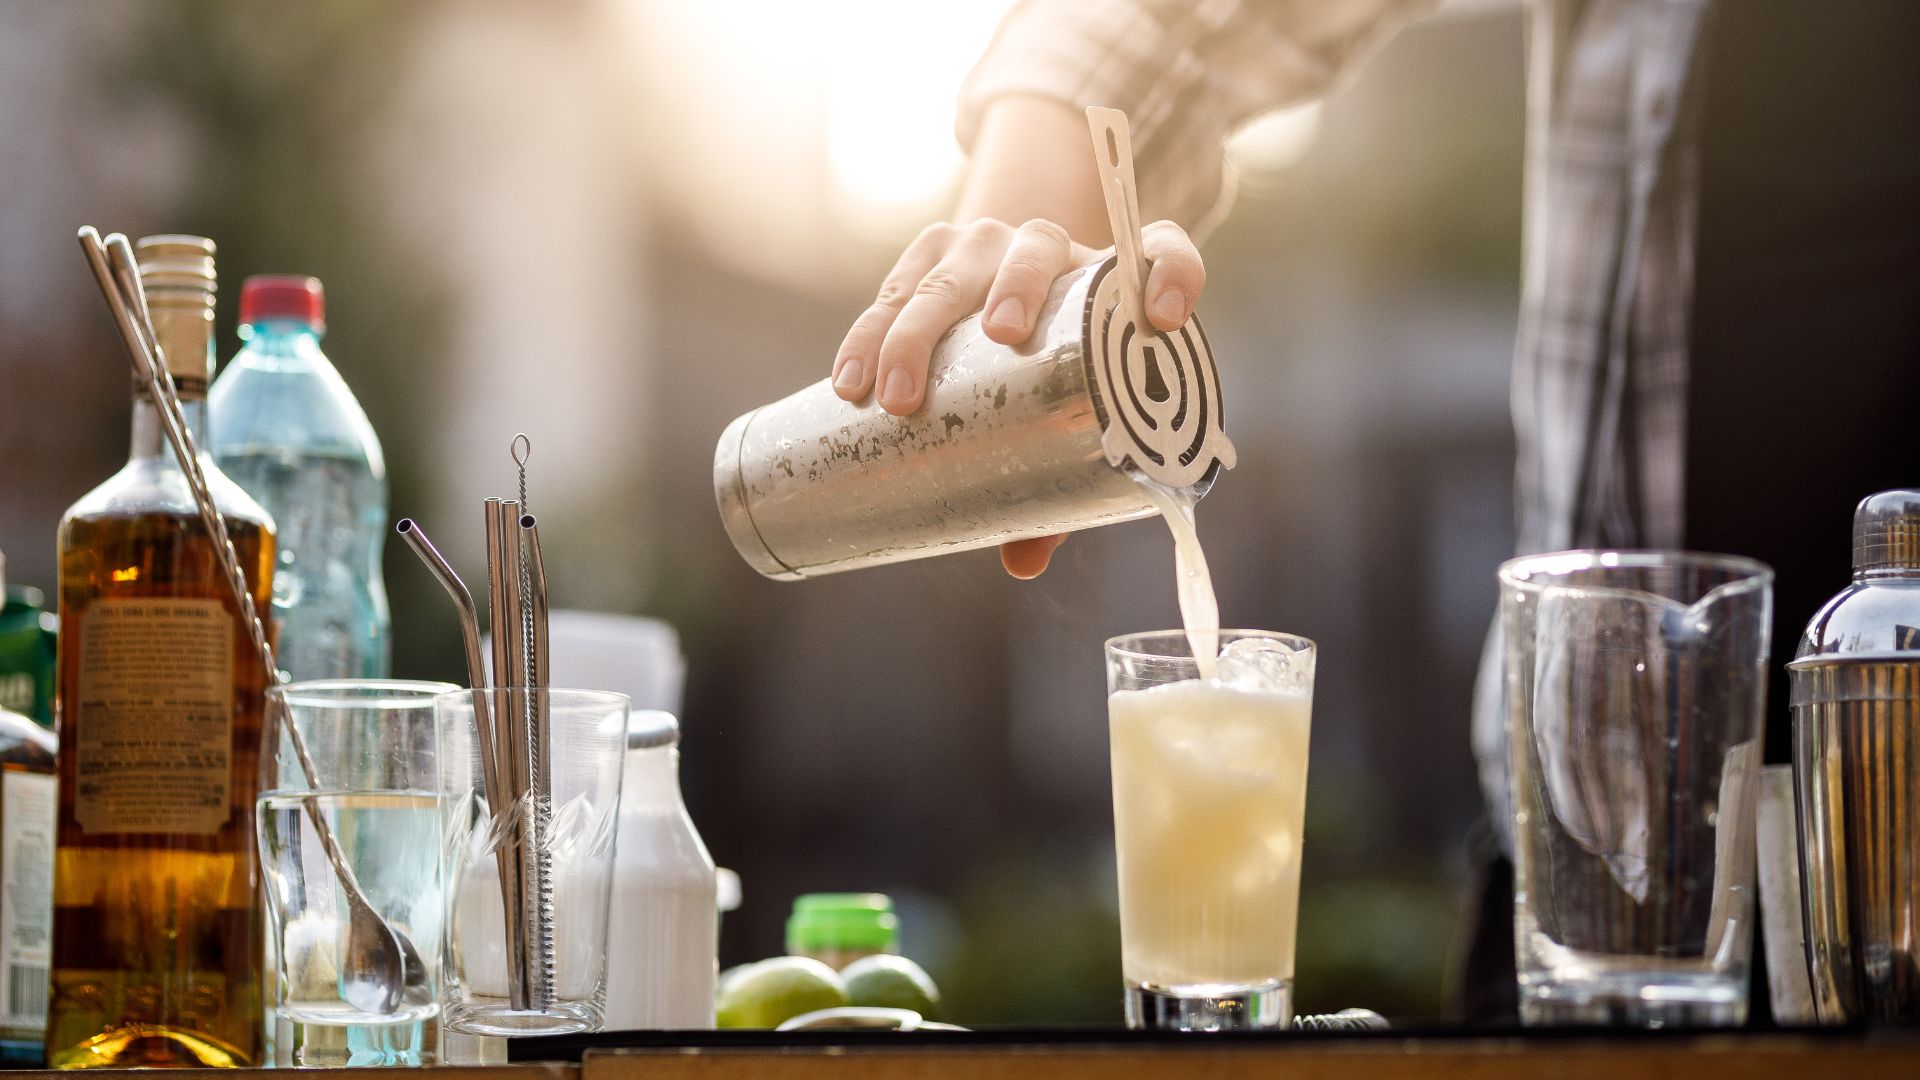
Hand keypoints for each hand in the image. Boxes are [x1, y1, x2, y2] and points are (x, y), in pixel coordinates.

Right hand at [831, 216, 1205, 578]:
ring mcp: (989, 240)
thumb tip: (1022, 564)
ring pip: (952, 270)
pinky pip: (898, 283)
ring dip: (910, 330)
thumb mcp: (1073, 416)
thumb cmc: (1057, 368)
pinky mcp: (934, 251)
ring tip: (883, 396)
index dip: (1176, 279)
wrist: (1009, 295)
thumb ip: (1065, 482)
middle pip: (1035, 255)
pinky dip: (869, 329)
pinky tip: (848, 376)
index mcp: (1116, 277)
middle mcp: (1055, 245)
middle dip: (1003, 301)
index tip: (1167, 320)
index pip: (1166, 257)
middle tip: (988, 370)